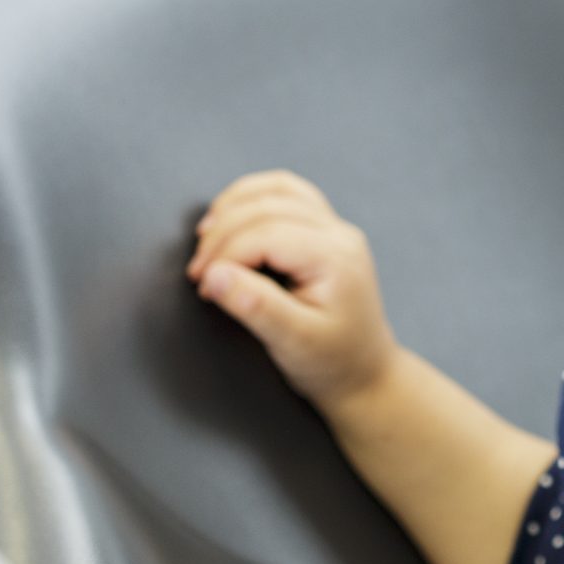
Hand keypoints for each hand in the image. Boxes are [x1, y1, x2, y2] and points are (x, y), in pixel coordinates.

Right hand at [186, 170, 398, 411]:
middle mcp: (340, 234)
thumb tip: (215, 274)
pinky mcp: (325, 232)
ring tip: (205, 238)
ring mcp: (335, 229)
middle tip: (199, 271)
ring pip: (279, 190)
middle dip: (223, 234)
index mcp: (336, 258)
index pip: (267, 235)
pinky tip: (230, 218)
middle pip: (269, 207)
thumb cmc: (333, 361)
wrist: (364, 373)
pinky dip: (254, 199)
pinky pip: (288, 194)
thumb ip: (255, 306)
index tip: (204, 284)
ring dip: (235, 207)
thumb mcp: (292, 342)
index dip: (226, 254)